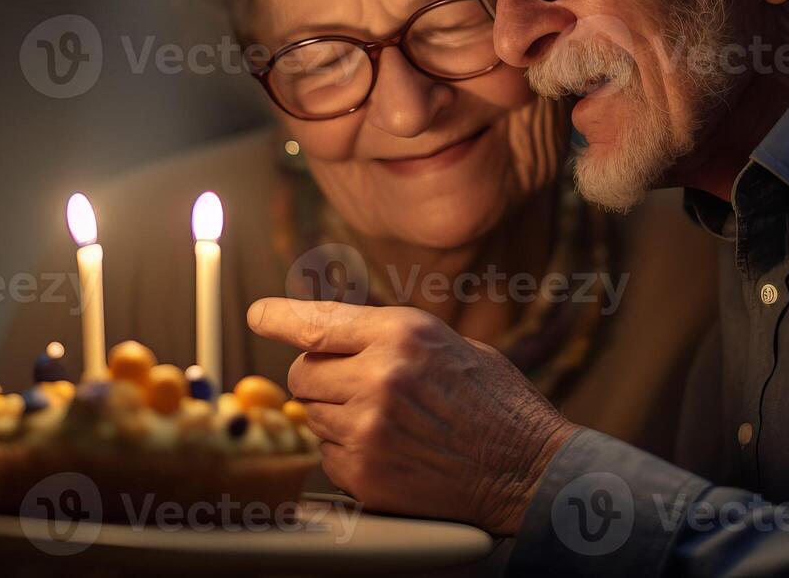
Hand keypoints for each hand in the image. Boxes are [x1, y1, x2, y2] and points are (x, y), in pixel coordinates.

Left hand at [247, 297, 577, 533]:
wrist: (531, 471)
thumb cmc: (496, 404)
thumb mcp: (449, 346)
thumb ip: (389, 338)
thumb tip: (333, 336)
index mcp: (402, 334)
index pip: (318, 321)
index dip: (280, 318)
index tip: (258, 314)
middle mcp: (378, 376)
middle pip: (303, 373)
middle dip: (320, 378)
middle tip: (355, 388)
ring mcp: (368, 429)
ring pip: (314, 416)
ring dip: (337, 417)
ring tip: (390, 423)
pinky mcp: (366, 474)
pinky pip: (329, 457)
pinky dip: (349, 454)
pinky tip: (393, 451)